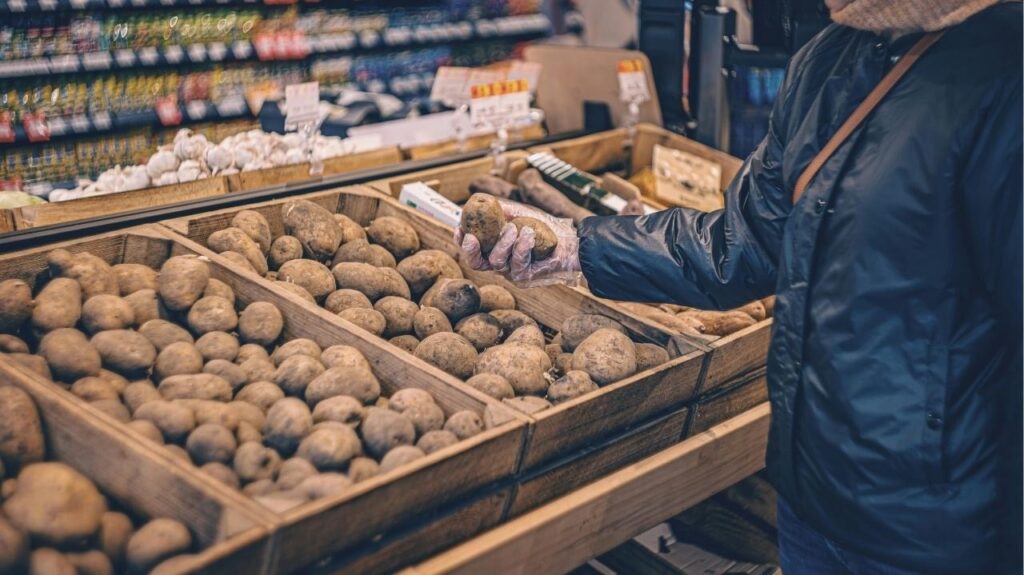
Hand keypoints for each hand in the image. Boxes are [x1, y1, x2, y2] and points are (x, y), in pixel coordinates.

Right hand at [456, 199, 581, 286]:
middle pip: (476, 263)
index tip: (459, 228)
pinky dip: (522, 247)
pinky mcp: (525, 277)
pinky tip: (528, 234)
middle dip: (471, 251)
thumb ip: (503, 210)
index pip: (473, 248)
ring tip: (515, 228)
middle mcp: (501, 263)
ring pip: (497, 262)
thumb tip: (482, 201)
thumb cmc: (545, 228)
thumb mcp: (521, 214)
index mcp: (495, 248)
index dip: (462, 241)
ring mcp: (512, 271)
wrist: (570, 242)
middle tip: (472, 238)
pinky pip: (518, 263)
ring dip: (503, 242)